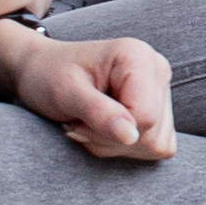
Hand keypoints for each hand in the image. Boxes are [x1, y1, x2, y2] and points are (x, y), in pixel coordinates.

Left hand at [0, 20, 174, 160]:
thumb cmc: (49, 75)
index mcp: (138, 57)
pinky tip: (106, 129)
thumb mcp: (65, 93)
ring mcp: (163, 91)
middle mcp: (158, 70)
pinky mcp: (162, 110)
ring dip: (115, 145)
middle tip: (80, 120)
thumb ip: (99, 112)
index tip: (79, 117)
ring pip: (155, 144)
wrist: (42, 69)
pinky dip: (127, 147)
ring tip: (91, 122)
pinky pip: (158, 146)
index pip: (145, 116)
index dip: (109, 130)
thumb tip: (131, 136)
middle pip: (151, 133)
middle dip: (109, 139)